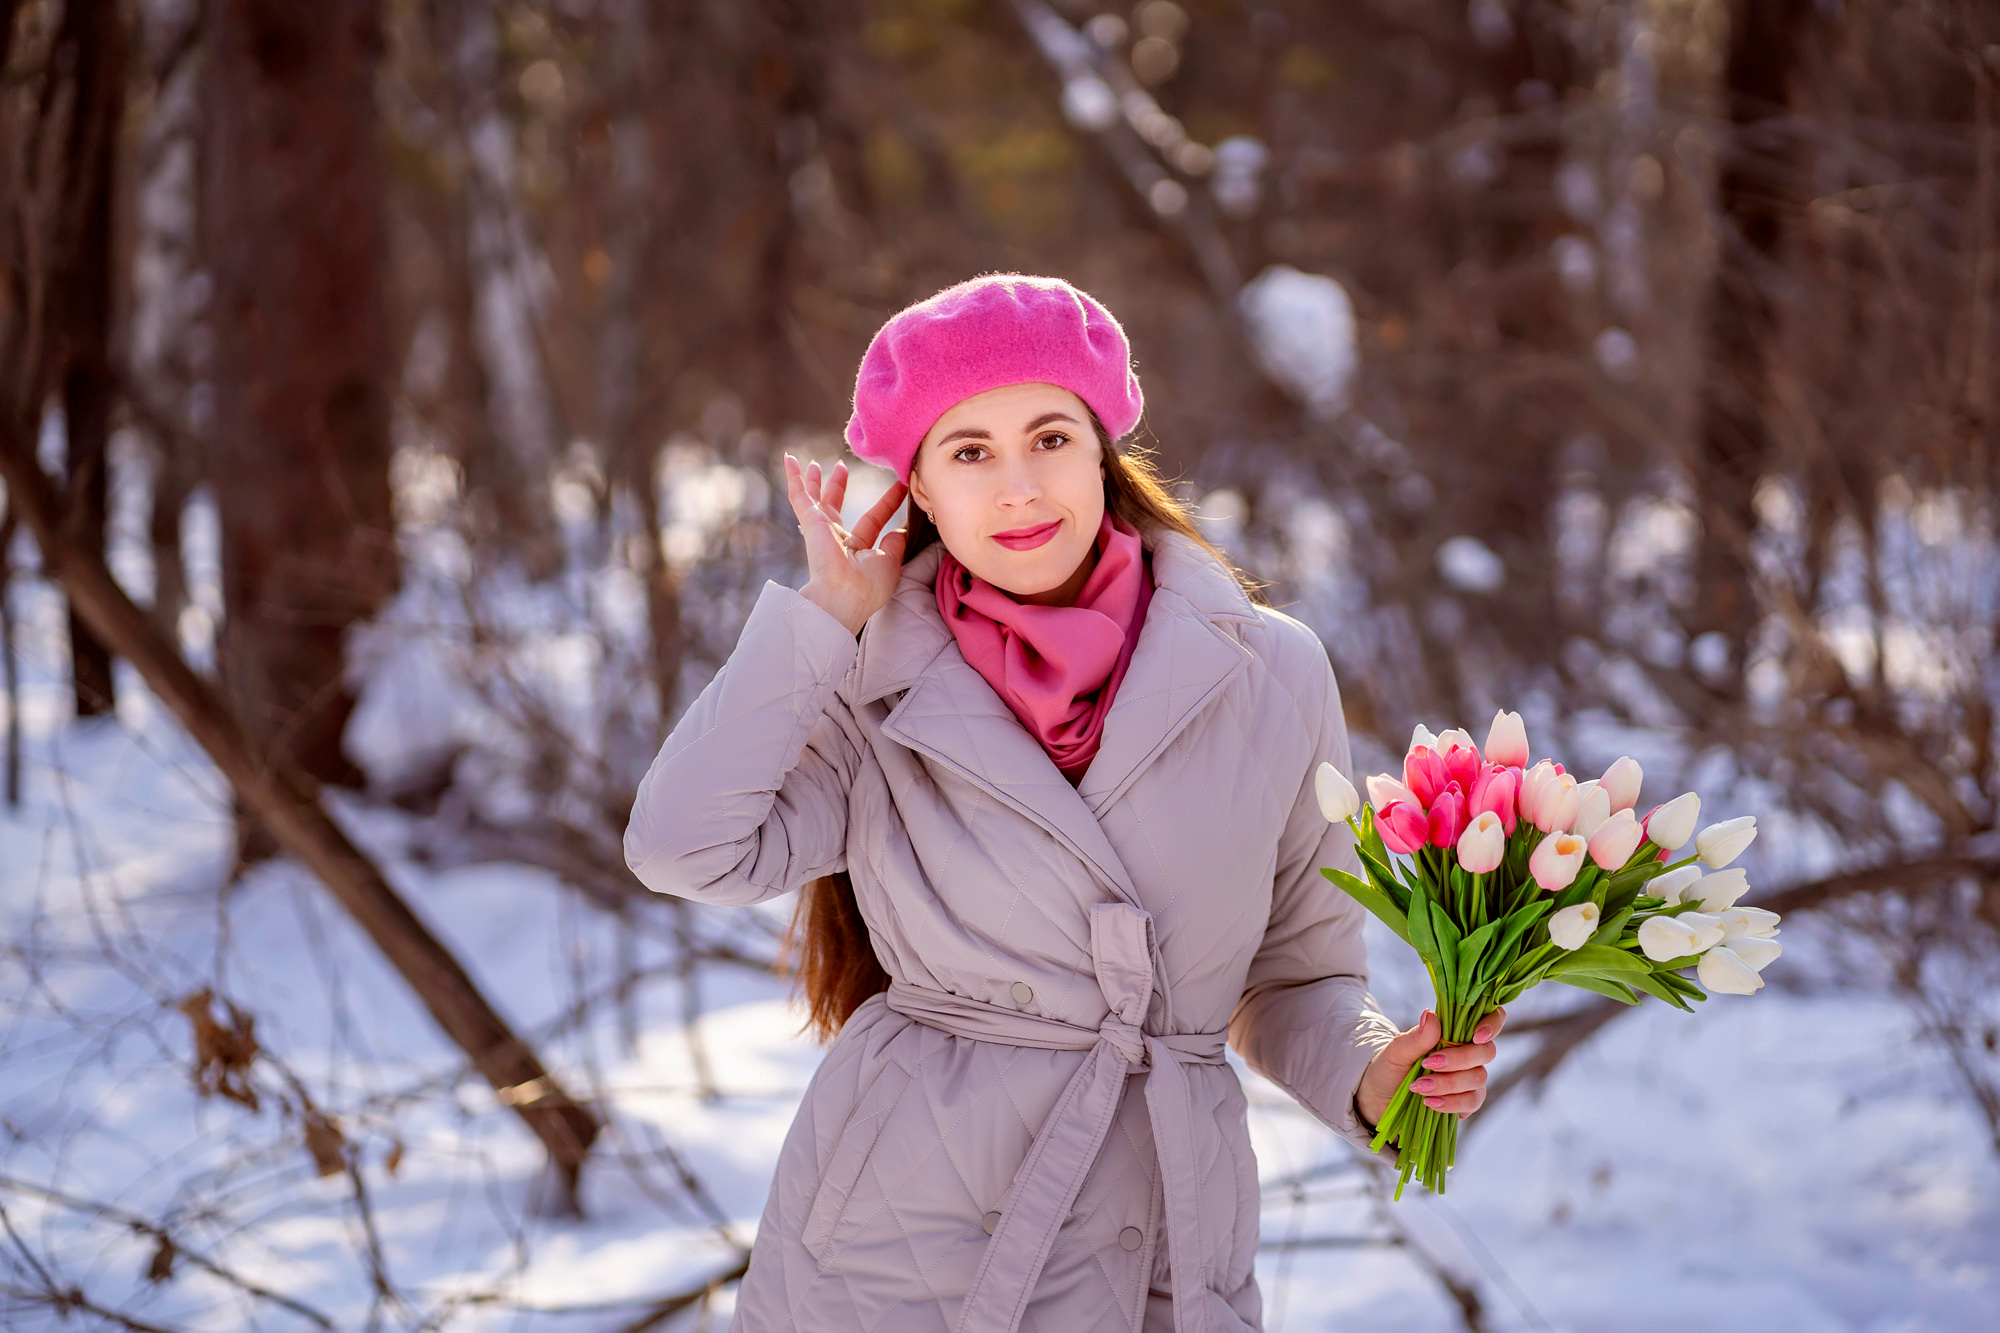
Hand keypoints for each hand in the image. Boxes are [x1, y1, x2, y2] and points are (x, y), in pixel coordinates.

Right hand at [783, 454, 909, 635]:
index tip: (900, 486)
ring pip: (814, 500)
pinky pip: (799, 496)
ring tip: (815, 464)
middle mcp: (837, 540)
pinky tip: (788, 460)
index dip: (886, 503)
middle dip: (838, 487)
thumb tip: (901, 530)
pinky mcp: (811, 522)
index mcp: (857, 551)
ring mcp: (821, 531)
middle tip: (842, 467)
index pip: (872, 520)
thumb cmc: (868, 587)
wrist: (843, 596)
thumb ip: (895, 544)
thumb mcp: (890, 562)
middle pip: (836, 507)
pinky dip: (794, 478)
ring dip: (814, 482)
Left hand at [1355, 1005, 1506, 1128]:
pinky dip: (1452, 1103)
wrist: (1379, 1100)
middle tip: (1429, 1064)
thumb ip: (1416, 1037)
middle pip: (1486, 1052)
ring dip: (1449, 1084)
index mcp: (1453, 1032)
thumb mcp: (1396, 1052)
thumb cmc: (1389, 1068)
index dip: (1492, 1024)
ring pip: (1478, 1079)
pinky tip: (1431, 1103)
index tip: (1476, 1035)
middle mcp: (1467, 1053)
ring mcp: (1469, 1079)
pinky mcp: (1465, 1102)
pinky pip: (1472, 1102)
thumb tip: (1431, 1015)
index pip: (1490, 1018)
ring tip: (1419, 1087)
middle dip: (1459, 1059)